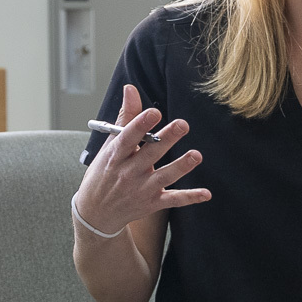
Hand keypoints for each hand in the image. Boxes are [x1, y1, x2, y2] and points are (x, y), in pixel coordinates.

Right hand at [72, 83, 210, 235]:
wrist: (96, 213)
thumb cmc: (104, 173)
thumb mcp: (108, 146)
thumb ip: (125, 117)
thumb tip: (131, 89)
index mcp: (116, 155)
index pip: (128, 138)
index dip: (140, 124)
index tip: (154, 112)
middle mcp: (128, 172)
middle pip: (150, 153)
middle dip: (166, 139)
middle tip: (183, 125)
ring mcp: (141, 189)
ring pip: (163, 176)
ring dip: (180, 166)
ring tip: (195, 155)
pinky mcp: (152, 203)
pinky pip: (173, 200)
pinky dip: (189, 197)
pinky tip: (206, 194)